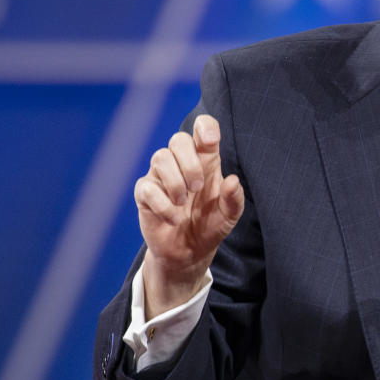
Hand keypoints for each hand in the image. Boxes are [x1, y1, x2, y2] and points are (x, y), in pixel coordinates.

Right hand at [134, 114, 244, 316]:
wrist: (189, 252)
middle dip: (189, 162)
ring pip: (160, 157)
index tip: (210, 140)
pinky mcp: (145, 194)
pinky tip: (174, 218)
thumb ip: (234, 198)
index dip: (205, 127)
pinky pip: (147, 187)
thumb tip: (232, 181)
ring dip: (175, 183)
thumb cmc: (211, 225)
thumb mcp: (229, 215)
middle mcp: (181, 164)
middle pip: (178, 139)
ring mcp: (161, 177)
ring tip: (183, 204)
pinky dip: (163, 205)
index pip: (203, 129)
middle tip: (197, 188)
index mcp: (206, 161)